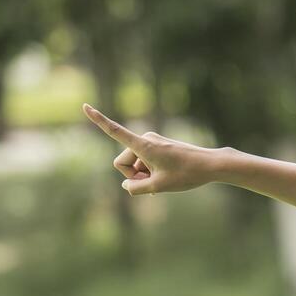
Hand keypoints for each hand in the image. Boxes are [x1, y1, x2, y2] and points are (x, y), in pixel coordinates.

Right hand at [83, 104, 223, 195]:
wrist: (210, 165)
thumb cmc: (186, 175)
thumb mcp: (158, 186)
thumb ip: (136, 188)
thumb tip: (127, 186)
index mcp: (143, 145)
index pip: (115, 131)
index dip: (99, 120)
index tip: (84, 106)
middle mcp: (146, 140)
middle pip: (123, 163)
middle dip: (133, 176)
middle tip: (153, 183)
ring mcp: (152, 143)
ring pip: (135, 164)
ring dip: (143, 175)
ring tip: (163, 180)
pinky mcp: (159, 147)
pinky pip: (145, 162)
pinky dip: (150, 172)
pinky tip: (165, 179)